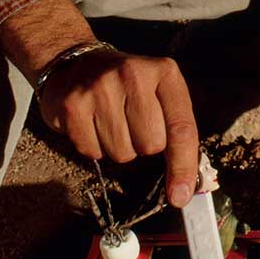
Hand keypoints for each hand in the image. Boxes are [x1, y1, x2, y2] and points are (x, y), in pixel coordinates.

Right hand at [0, 0, 198, 207]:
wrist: (75, 62)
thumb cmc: (127, 86)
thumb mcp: (160, 93)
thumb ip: (177, 131)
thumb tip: (186, 187)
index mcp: (165, 73)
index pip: (182, 128)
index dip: (183, 166)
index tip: (181, 196)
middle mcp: (134, 76)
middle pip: (151, 145)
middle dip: (143, 146)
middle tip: (131, 123)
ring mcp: (101, 88)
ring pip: (122, 153)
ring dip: (118, 147)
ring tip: (110, 120)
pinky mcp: (73, 105)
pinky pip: (91, 152)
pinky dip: (93, 147)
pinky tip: (90, 122)